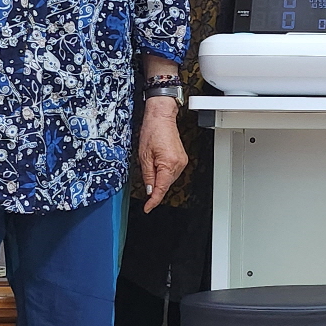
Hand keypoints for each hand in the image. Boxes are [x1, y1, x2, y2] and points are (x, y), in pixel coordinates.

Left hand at [134, 97, 186, 212]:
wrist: (161, 117)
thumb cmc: (152, 131)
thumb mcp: (144, 156)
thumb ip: (147, 175)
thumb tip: (149, 190)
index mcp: (169, 164)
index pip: (161, 189)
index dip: (153, 201)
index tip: (147, 208)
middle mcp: (178, 164)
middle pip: (165, 185)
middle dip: (154, 187)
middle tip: (144, 182)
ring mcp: (182, 161)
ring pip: (169, 179)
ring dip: (159, 180)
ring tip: (150, 166)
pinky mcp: (182, 159)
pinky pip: (172, 172)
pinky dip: (164, 174)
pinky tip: (157, 167)